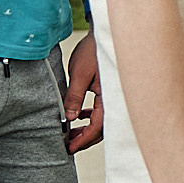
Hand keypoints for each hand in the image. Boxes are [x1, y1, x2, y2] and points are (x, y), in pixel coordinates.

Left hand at [63, 33, 105, 152]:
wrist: (104, 34)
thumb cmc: (94, 51)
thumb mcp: (80, 75)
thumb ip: (75, 98)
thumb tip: (70, 118)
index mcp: (109, 98)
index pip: (97, 127)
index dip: (83, 140)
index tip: (70, 148)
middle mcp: (114, 99)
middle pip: (102, 128)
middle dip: (85, 138)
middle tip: (69, 145)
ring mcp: (113, 96)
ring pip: (103, 120)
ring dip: (88, 129)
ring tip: (72, 133)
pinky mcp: (110, 91)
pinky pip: (103, 110)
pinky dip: (92, 117)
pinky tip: (81, 116)